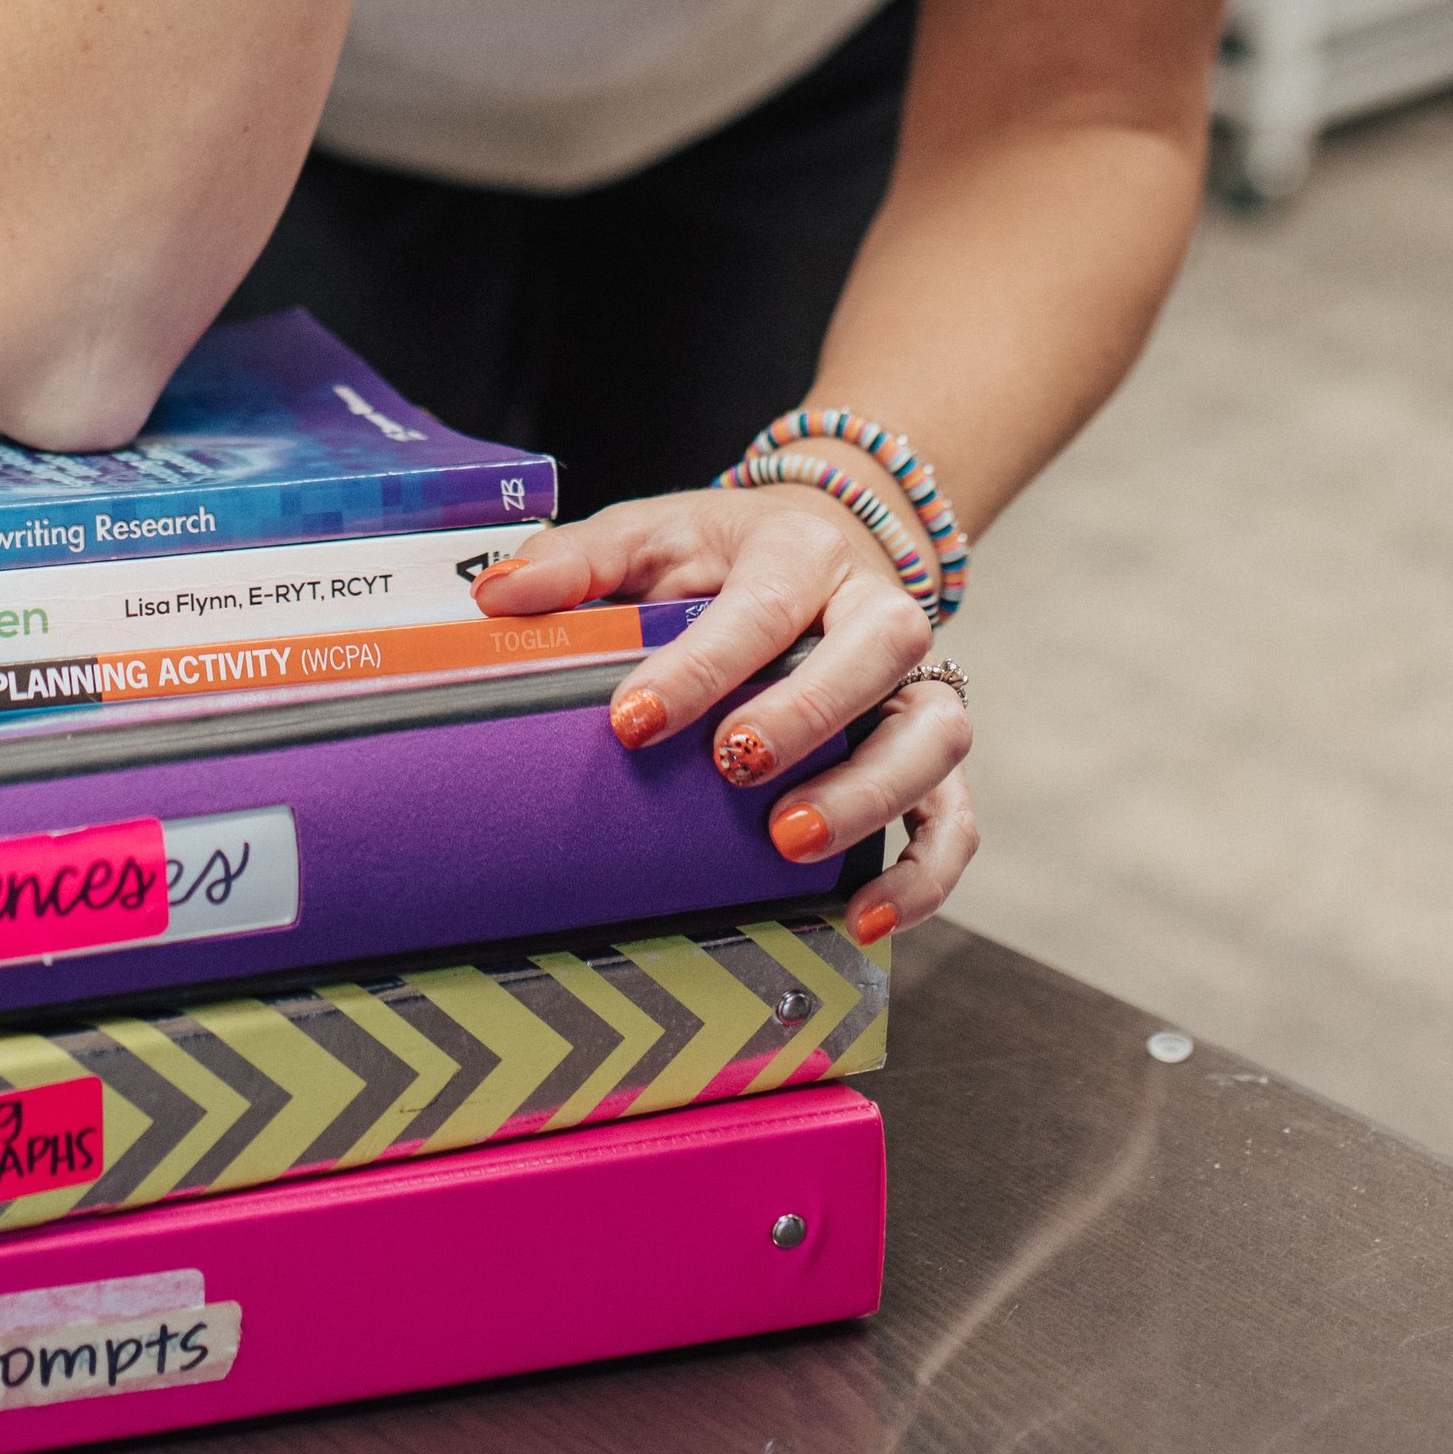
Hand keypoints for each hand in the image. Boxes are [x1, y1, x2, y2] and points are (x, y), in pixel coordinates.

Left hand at [473, 488, 974, 943]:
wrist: (822, 542)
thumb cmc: (721, 554)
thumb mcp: (648, 535)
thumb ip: (576, 561)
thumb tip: (497, 596)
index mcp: (801, 550)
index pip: (761, 604)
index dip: (699, 666)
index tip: (631, 722)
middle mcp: (878, 608)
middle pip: (875, 651)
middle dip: (806, 713)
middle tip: (732, 766)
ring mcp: (918, 684)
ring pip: (933, 736)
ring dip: (871, 793)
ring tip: (791, 843)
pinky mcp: (935, 752)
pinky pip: (955, 817)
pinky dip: (925, 873)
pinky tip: (863, 918)